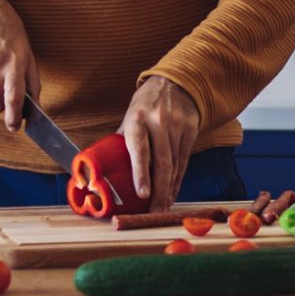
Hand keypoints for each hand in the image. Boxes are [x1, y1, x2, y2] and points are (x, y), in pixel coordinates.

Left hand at [122, 75, 200, 212]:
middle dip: (159, 191)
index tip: (143, 194)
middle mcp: (159, 122)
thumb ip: (122, 143)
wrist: (174, 83)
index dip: (141, 173)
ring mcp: (177, 126)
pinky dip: (178, 180)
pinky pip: (184, 161)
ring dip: (169, 190)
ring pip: (175, 165)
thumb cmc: (145, 106)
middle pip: (162, 163)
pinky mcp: (191, 130)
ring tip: (162, 209)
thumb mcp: (130, 118)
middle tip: (154, 212)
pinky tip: (173, 193)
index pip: (140, 149)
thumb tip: (103, 170)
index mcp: (138, 118)